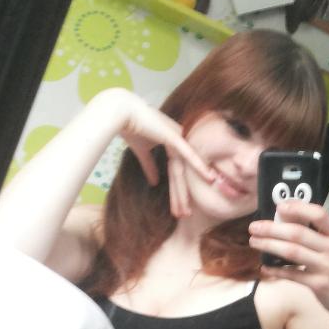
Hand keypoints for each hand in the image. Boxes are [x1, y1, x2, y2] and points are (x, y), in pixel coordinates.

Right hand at [92, 88, 212, 213]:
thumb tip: (154, 183)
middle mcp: (179, 141)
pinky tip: (209, 178)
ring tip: (186, 211)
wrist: (119, 112)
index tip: (178, 210)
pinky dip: (198, 165)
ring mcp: (177, 137)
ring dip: (184, 191)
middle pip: (182, 174)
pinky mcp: (173, 135)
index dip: (177, 192)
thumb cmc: (130, 127)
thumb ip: (150, 166)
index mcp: (173, 144)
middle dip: (182, 196)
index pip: (177, 173)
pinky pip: (187, 154)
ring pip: (183, 170)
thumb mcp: (142, 152)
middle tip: (185, 216)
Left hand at [248, 201, 328, 317]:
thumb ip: (315, 234)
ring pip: (292, 252)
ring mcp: (327, 267)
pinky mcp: (319, 285)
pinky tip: (265, 267)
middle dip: (272, 228)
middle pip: (298, 233)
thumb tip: (284, 217)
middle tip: (254, 227)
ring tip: (254, 242)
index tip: (279, 206)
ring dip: (269, 245)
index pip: (319, 214)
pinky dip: (276, 270)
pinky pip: (292, 275)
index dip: (298, 208)